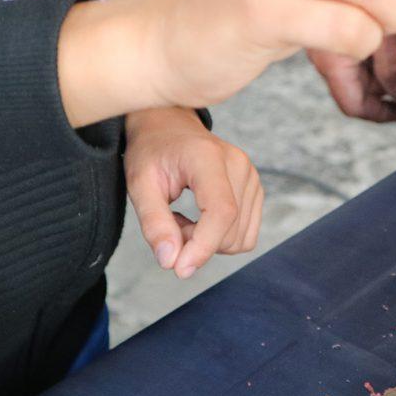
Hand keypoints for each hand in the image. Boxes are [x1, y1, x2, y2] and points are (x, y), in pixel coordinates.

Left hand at [124, 107, 262, 278]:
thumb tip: (171, 262)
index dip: (204, 246)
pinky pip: (246, 235)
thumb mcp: (139, 185)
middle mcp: (239, 165)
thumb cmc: (152, 151)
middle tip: (169, 225)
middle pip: (230, 230)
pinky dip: (221, 238)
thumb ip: (154, 223)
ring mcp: (252, 177)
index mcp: (208, 158)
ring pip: (240, 238)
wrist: (169, 127)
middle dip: (196, 243)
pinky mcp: (255, 189)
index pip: (221, 211)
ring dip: (208, 241)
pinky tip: (200, 218)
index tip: (180, 269)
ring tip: (183, 219)